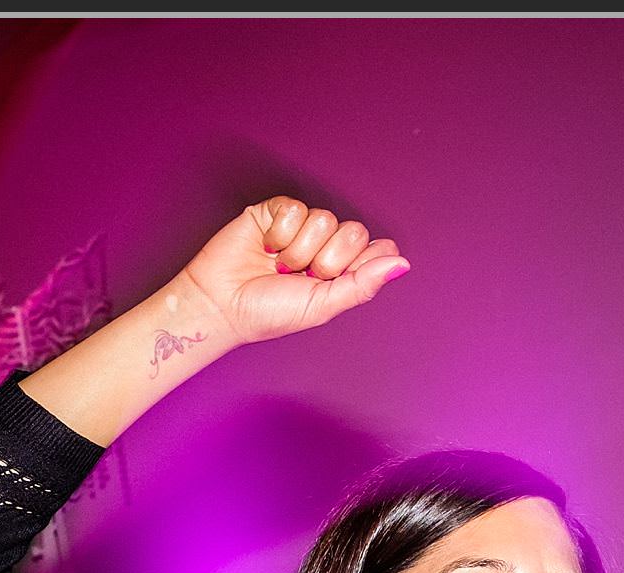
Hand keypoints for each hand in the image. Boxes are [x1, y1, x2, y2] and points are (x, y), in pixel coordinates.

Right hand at [175, 197, 408, 347]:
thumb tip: (402, 264)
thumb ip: (363, 284)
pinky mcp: (276, 211)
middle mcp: (326, 247)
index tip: (337, 278)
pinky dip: (280, 232)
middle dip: (327, 259)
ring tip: (279, 266)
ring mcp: (302, 228)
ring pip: (324, 219)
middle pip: (354, 231)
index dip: (362, 260)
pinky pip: (296, 208)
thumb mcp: (322, 305)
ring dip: (299, 249)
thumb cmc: (268, 312)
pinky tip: (266, 247)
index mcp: (343, 272)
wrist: (221, 303)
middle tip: (303, 275)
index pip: (376, 248)